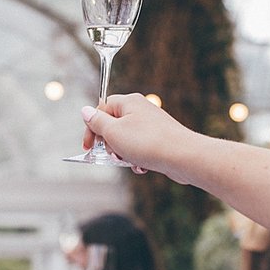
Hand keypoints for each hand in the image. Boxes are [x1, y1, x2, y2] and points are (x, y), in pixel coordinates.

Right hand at [78, 94, 198, 178]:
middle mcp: (141, 110)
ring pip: (127, 139)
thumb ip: (96, 122)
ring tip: (130, 161)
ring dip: (124, 153)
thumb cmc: (148, 143)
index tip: (88, 147)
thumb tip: (85, 111)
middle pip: (114, 124)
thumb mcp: (113, 132)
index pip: (101, 108)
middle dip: (109, 144)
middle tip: (113, 155)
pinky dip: (138, 158)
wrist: (183, 156)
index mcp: (128, 102)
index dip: (92, 128)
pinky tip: (142, 167)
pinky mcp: (160, 139)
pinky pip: (141, 147)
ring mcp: (152, 124)